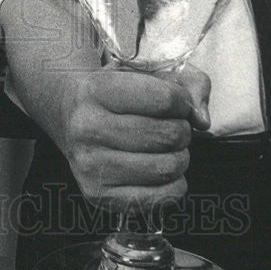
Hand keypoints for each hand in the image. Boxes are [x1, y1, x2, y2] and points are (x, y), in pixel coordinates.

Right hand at [57, 60, 210, 212]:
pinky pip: (161, 198)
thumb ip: (186, 82)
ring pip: (168, 167)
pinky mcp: (100, 195)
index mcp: (96, 90)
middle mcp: (88, 128)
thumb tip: (201, 120)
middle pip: (168, 135)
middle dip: (182, 130)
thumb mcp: (144, 71)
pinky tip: (160, 169)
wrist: (69, 116)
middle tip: (170, 126)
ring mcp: (91, 165)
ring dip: (179, 157)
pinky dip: (174, 184)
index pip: (164, 99)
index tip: (175, 103)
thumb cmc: (113, 94)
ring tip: (165, 148)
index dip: (181, 101)